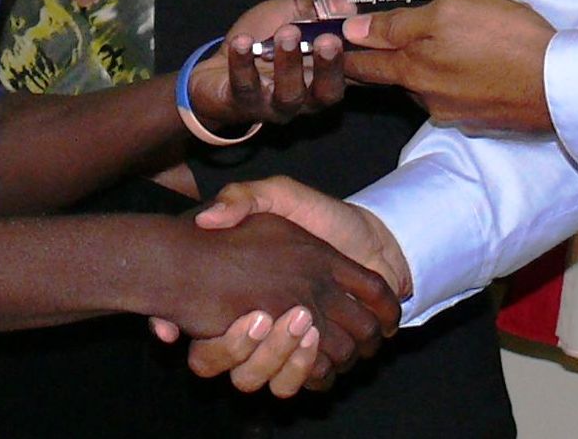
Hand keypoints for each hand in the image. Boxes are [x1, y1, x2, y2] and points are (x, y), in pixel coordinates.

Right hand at [151, 210, 396, 383]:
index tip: (253, 315)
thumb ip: (242, 198)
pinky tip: (325, 337)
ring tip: (310, 326)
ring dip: (292, 361)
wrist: (372, 234)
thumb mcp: (279, 195)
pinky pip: (312, 382)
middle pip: (245, 374)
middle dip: (265, 353)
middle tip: (287, 317)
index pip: (208, 348)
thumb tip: (205, 220)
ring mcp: (294, 347)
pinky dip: (318, 369)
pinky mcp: (323, 356)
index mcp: (243, 299)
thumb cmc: (320, 215)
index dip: (220, 347)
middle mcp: (263, 331)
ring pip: (277, 382)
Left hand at [186, 0, 352, 133]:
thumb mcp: (289, 15)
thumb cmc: (261, 41)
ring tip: (286, 33)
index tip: (363, 34)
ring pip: (289, 94)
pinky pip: (244, 86)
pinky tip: (242, 41)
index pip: (352, 72)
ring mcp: (274, 105)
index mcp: (322, 75)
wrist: (215, 72)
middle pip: (327, 92)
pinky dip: (243, 62)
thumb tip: (346, 4)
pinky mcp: (243, 104)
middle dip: (329, 66)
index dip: (363, 58)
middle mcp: (306, 97)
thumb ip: (316, 10)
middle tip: (328, 40)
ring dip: (289, 63)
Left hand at [341, 0, 555, 133]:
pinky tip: (478, 64)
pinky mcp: (481, 120)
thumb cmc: (505, 39)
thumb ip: (399, 24)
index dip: (343, 55)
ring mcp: (455, 113)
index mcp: (413, 70)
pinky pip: (458, 95)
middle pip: (396, 76)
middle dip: (387, 60)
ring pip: (429, 85)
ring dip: (431, 67)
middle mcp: (427, 98)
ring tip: (450, 44)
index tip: (323, 50)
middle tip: (385, 43)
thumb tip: (355, 31)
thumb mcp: (448, 13)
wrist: (559, 84)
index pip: (364, 65)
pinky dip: (459, 79)